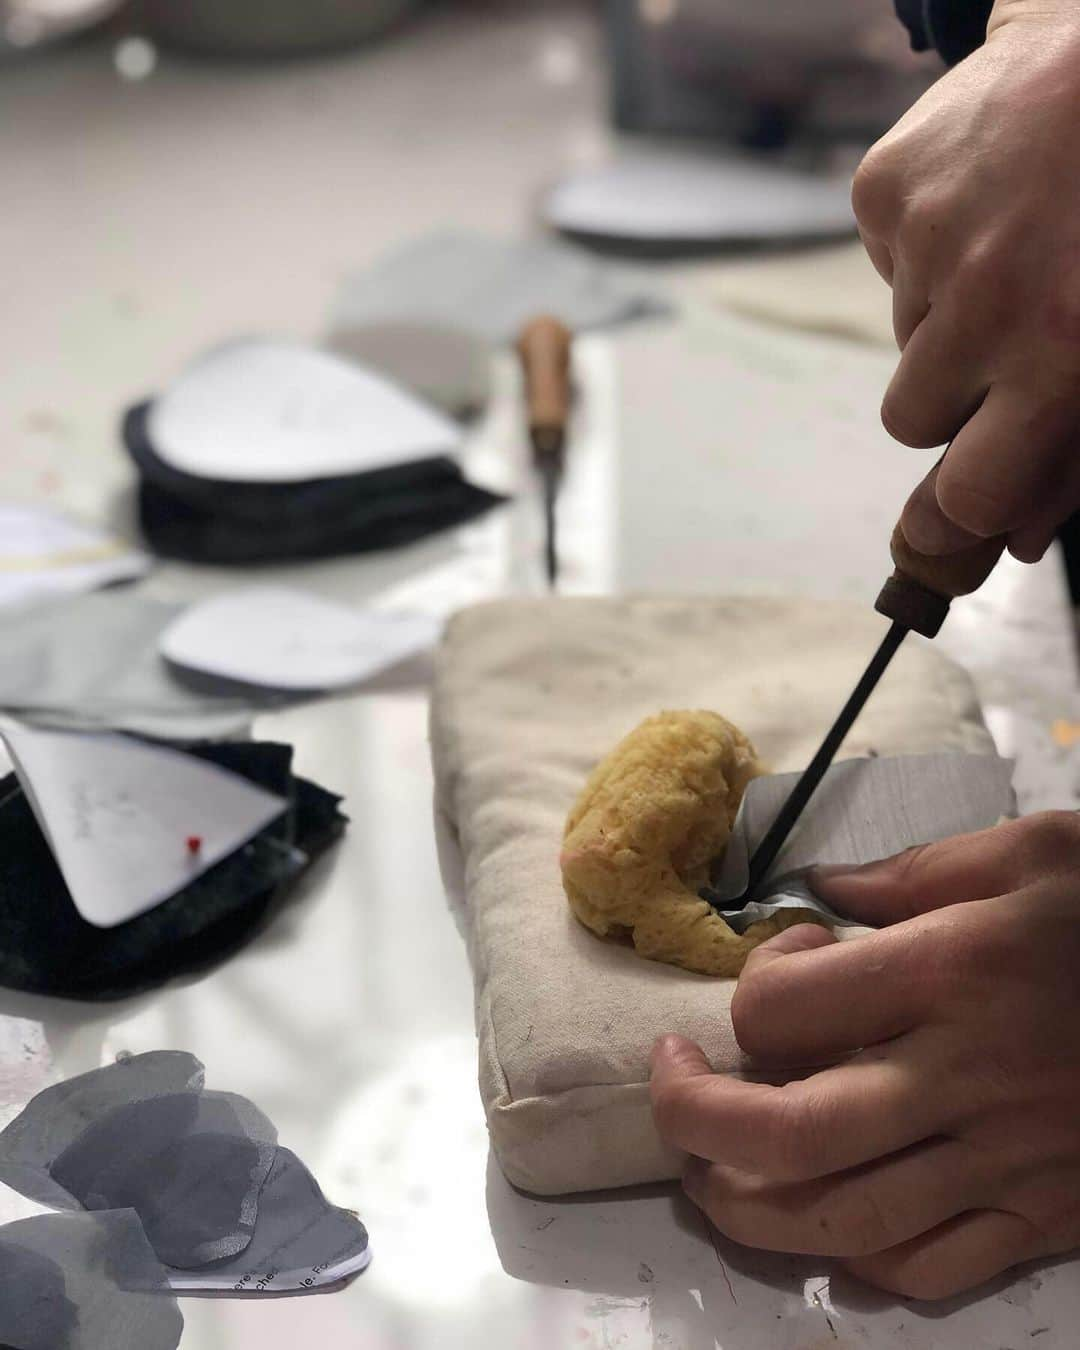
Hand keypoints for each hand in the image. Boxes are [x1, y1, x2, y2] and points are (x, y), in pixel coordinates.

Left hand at [650, 811, 1079, 1298]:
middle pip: (789, 1136)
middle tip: (672, 1086)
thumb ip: (916, 869)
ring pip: (842, 1222)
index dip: (752, 986)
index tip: (783, 960)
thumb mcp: (1035, 850)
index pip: (782, 1010)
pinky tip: (830, 1217)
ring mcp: (1008, 1161)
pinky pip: (929, 1269)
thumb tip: (825, 886)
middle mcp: (967, 1077)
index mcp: (953, 972)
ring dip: (747, 1207)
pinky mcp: (1046, 1218)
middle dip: (693, 1122)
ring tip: (709, 1170)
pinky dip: (858, 1257)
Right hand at [853, 0, 1079, 564]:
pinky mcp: (888, 187)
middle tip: (1010, 336)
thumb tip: (1010, 538)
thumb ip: (1079, 453)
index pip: (968, 494)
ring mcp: (927, 238)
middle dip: (953, 396)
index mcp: (1063, 356)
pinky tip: (986, 197)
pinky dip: (925, 244)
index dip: (955, 512)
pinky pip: (886, 260)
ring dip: (946, 312)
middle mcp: (986, 301)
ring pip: (902, 336)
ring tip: (1018, 241)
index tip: (946, 521)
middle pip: (910, 420)